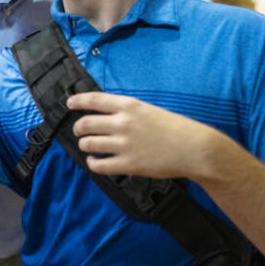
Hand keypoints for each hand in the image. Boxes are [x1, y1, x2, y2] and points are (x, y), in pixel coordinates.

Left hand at [68, 92, 221, 180]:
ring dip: (85, 145)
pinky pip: (99, 165)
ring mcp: (124, 144)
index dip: (77, 101)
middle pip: (85, 124)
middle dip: (78, 128)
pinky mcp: (128, 164)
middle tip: (79, 131)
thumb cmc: (175, 129)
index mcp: (128, 106)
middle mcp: (122, 123)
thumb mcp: (149, 110)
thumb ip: (127, 111)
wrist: (196, 149)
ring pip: (88, 144)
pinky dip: (93, 163)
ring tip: (88, 147)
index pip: (93, 100)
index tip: (69, 104)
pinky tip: (95, 162)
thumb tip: (105, 115)